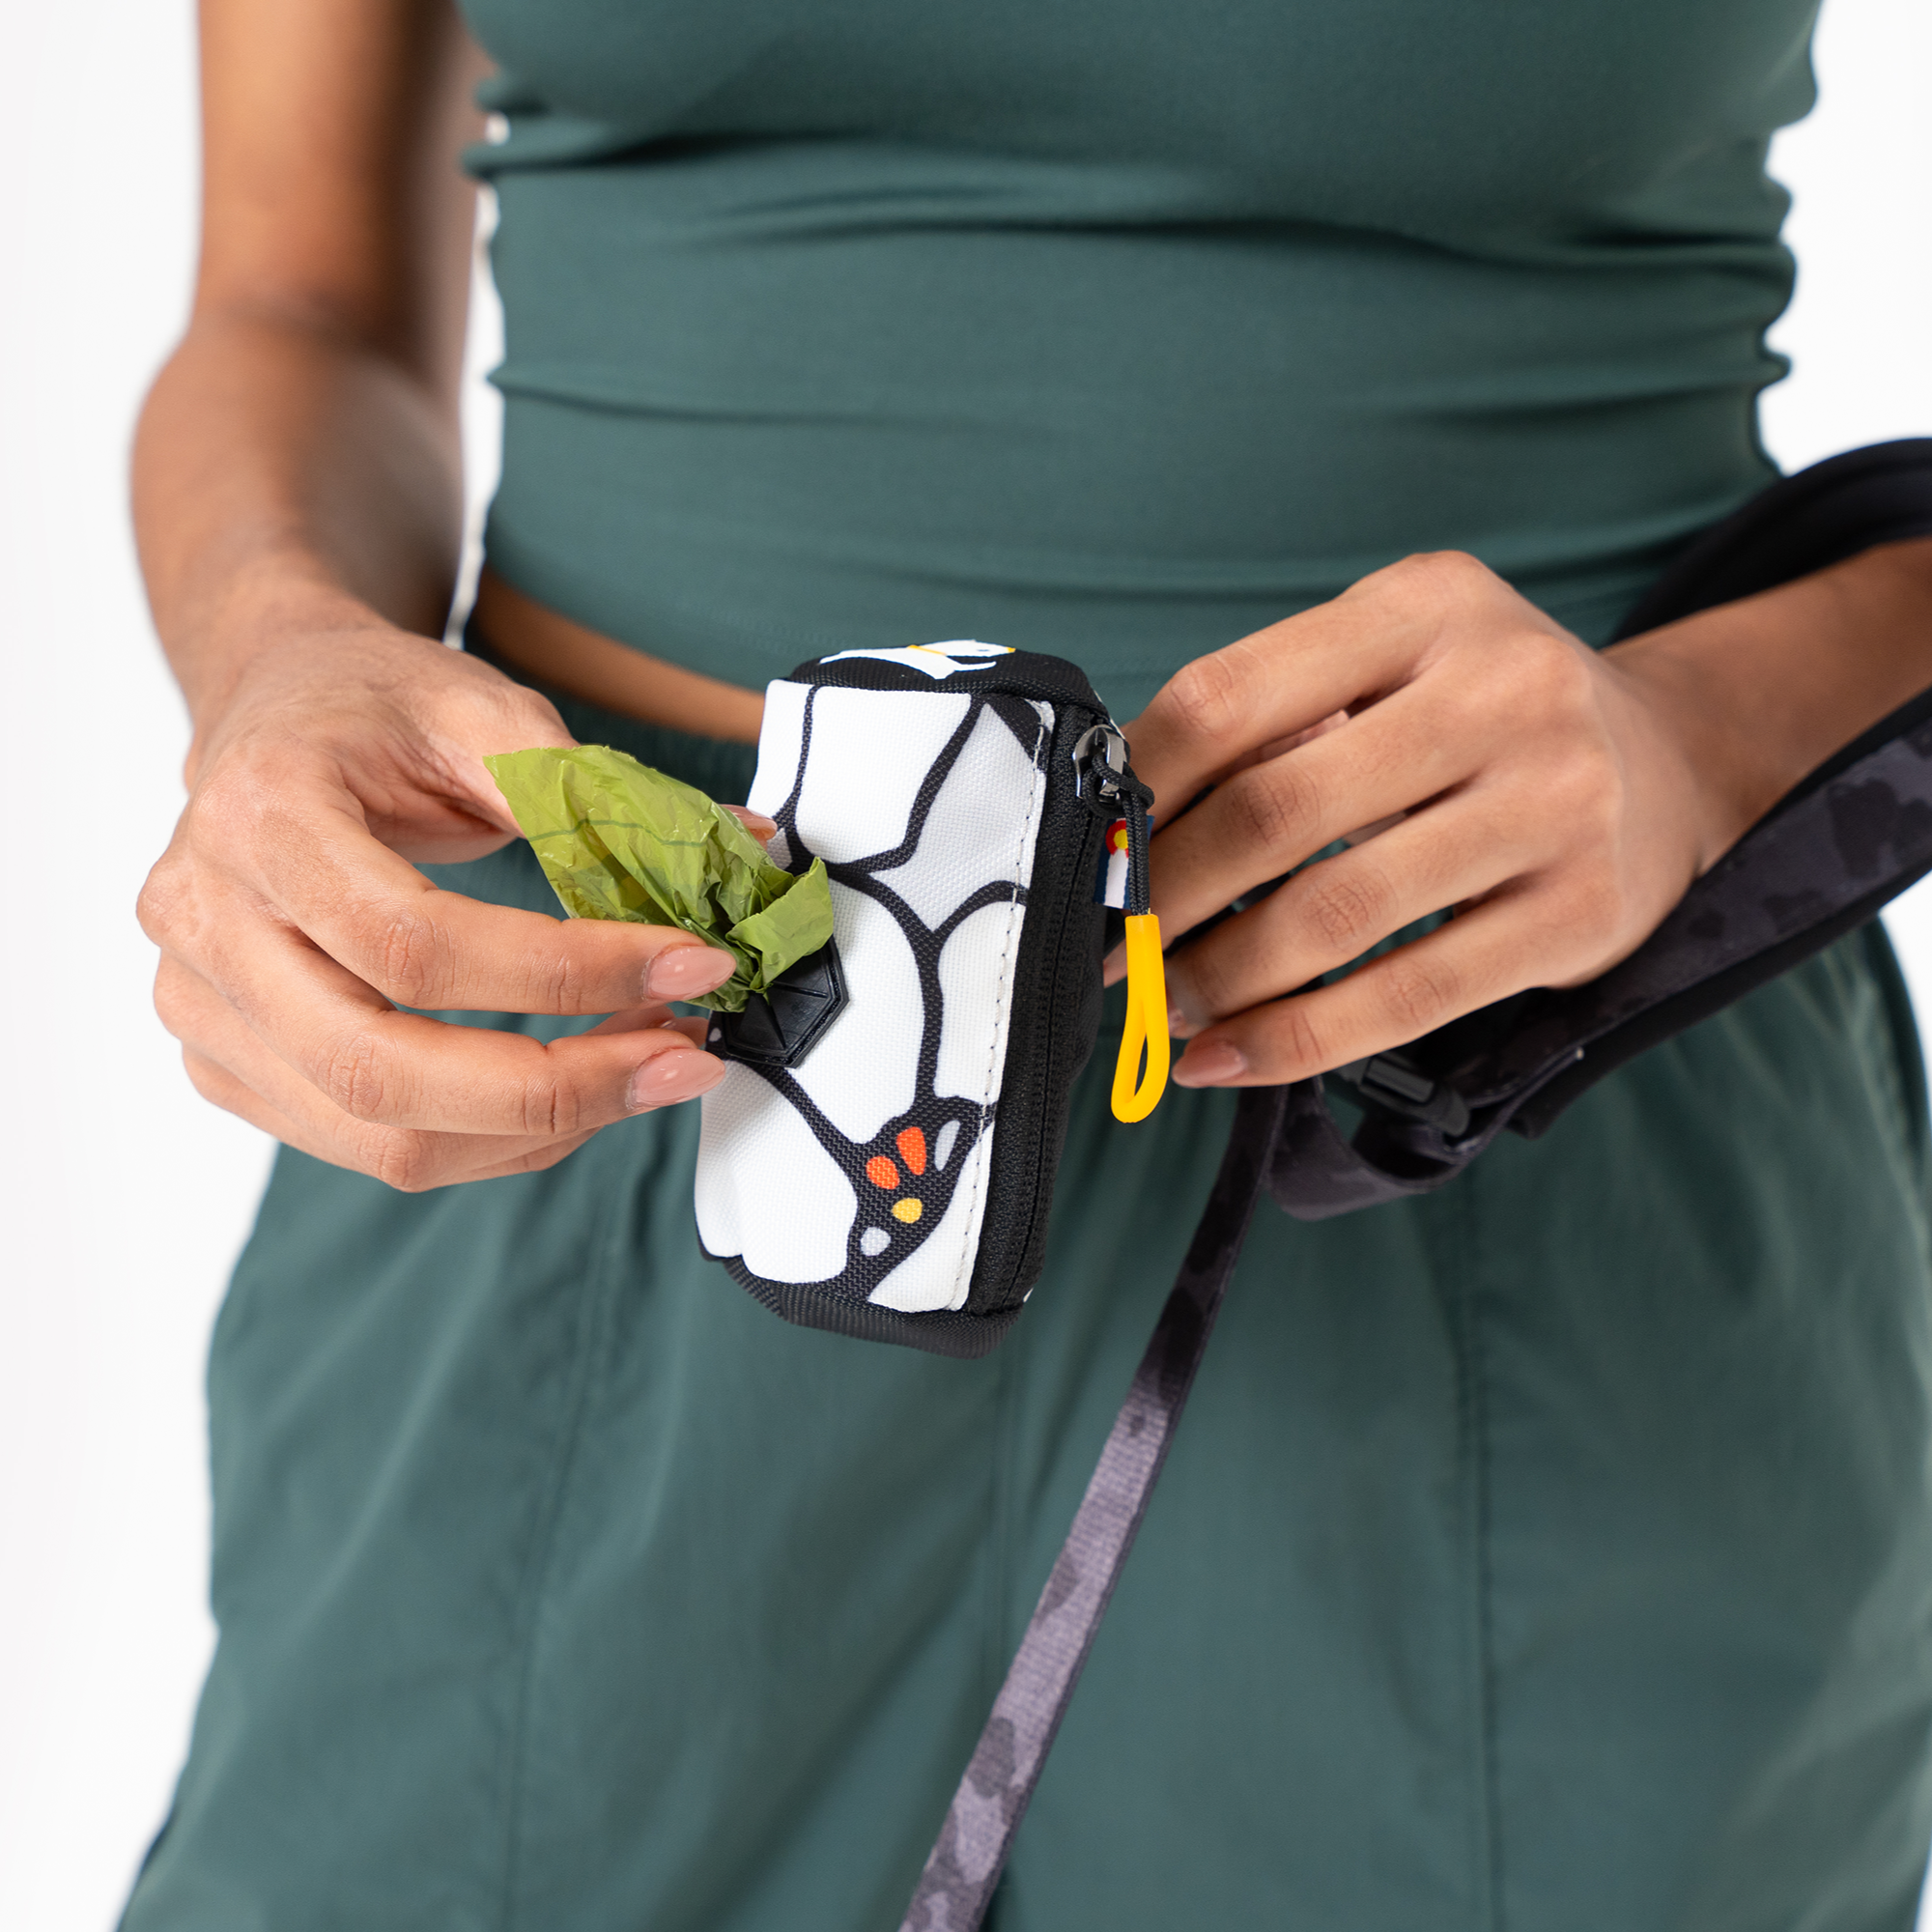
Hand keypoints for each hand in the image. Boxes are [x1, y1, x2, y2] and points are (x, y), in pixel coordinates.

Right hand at [140, 620, 757, 1188]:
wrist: (271, 710)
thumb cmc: (377, 708)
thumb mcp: (483, 711)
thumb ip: (595, 796)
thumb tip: (741, 855)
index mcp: (258, 816)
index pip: (418, 942)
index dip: (570, 973)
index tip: (694, 964)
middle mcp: (203, 924)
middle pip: (381, 1070)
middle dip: (562, 1088)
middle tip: (687, 1060)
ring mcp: (200, 1008)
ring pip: (382, 1139)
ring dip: (544, 1129)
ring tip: (650, 1067)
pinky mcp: (226, 1064)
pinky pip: (375, 1148)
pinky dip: (497, 1139)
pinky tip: (577, 1085)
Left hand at [1116, 551, 1735, 1087]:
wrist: (1671, 764)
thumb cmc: (1481, 719)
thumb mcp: (1395, 662)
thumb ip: (1280, 717)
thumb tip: (1124, 833)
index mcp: (1423, 607)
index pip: (1229, 698)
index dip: (1136, 789)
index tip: (1088, 852)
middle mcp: (1501, 691)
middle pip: (1273, 811)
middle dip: (1164, 899)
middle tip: (1110, 948)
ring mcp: (1555, 803)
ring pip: (1335, 915)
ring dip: (1218, 979)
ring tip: (1162, 1006)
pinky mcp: (1581, 913)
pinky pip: (1406, 996)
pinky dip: (1295, 1040)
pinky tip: (1228, 1057)